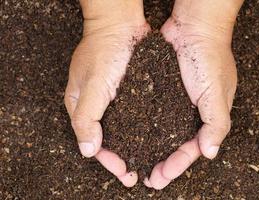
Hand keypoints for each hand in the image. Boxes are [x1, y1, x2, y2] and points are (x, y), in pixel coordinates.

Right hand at [64, 3, 149, 186]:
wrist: (121, 24)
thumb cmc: (104, 50)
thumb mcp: (91, 85)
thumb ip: (86, 118)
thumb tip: (88, 150)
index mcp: (81, 106)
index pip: (93, 142)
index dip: (109, 160)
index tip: (125, 173)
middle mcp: (97, 106)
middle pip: (107, 139)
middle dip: (121, 158)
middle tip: (136, 174)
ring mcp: (113, 99)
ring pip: (122, 130)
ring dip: (132, 146)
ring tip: (146, 160)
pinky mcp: (128, 91)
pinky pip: (133, 115)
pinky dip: (140, 129)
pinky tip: (152, 137)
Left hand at [144, 13, 237, 188]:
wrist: (193, 29)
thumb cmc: (209, 58)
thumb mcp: (217, 94)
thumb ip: (216, 124)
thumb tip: (210, 153)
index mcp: (208, 117)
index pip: (193, 148)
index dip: (177, 165)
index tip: (160, 177)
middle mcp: (192, 113)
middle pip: (177, 145)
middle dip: (164, 163)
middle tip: (148, 179)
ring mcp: (176, 103)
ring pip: (164, 133)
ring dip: (153, 149)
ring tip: (139, 163)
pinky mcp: (163, 92)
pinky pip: (153, 114)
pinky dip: (145, 127)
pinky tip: (133, 136)